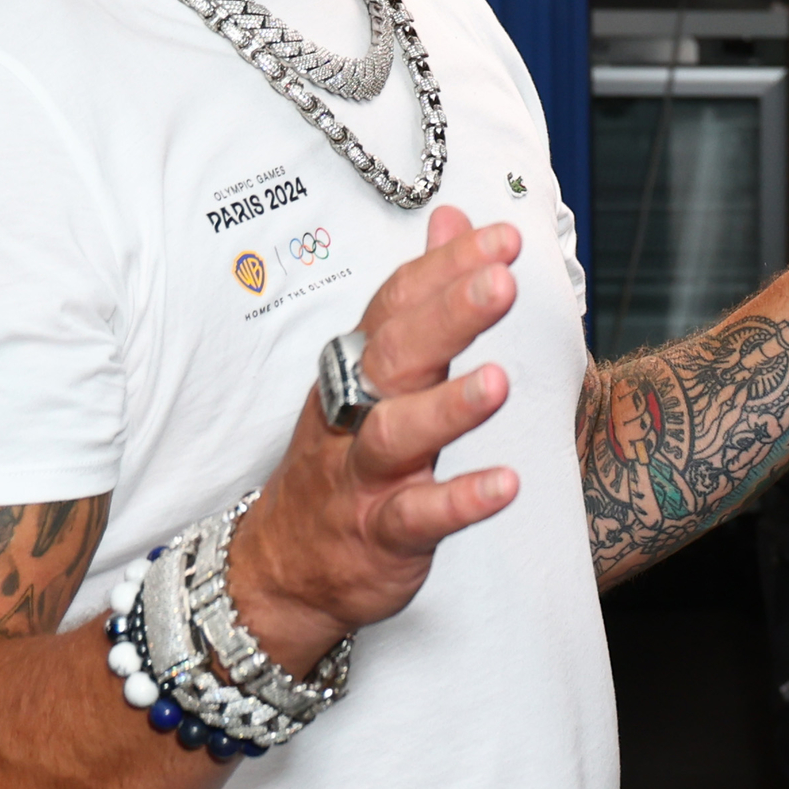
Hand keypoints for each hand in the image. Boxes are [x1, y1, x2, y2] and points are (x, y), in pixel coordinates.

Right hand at [230, 207, 524, 668]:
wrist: (283, 568)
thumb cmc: (342, 458)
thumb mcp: (373, 371)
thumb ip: (421, 298)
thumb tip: (453, 220)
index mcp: (357, 369)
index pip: (398, 307)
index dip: (445, 270)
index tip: (501, 238)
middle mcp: (354, 414)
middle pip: (395, 357)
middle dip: (446, 316)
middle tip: (500, 283)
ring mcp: (364, 475)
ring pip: (397, 436)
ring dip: (447, 408)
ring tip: (499, 382)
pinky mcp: (381, 534)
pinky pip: (417, 516)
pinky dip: (459, 502)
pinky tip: (505, 485)